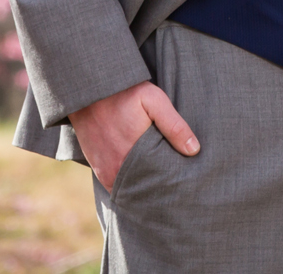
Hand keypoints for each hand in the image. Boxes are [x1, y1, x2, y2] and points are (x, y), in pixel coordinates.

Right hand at [69, 80, 200, 191]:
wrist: (88, 91)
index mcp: (135, 157)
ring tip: (162, 186)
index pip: (160, 183)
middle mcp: (118, 171)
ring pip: (132, 191)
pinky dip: (131, 186)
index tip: (185, 183)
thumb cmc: (124, 93)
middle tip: (177, 189)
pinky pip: (118, 187)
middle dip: (161, 190)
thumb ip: (174, 125)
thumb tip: (194, 150)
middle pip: (146, 190)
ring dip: (145, 189)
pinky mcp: (99, 170)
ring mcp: (107, 174)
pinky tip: (143, 180)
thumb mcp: (153, 100)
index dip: (173, 184)